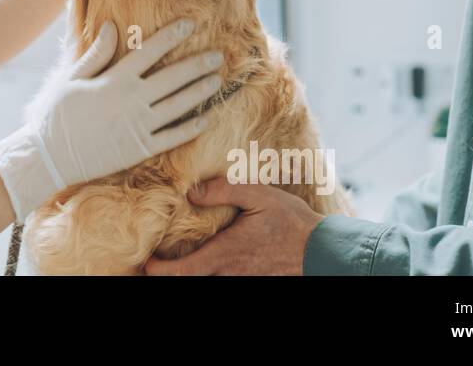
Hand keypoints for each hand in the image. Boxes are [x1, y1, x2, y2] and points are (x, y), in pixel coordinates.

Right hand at [0, 18, 224, 222]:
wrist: (50, 157)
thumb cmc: (56, 114)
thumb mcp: (71, 79)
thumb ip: (96, 54)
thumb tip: (112, 26)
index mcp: (115, 80)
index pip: (150, 51)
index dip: (172, 35)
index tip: (192, 23)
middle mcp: (132, 101)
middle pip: (173, 78)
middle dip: (198, 65)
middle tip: (220, 56)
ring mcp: (138, 126)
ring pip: (178, 106)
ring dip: (200, 92)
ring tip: (217, 80)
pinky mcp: (140, 149)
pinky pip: (172, 137)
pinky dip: (190, 129)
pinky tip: (206, 120)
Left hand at [143, 176, 324, 274]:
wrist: (325, 253)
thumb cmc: (292, 222)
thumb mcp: (258, 194)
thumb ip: (223, 190)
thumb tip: (191, 192)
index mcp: (223, 254)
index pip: (180, 272)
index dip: (158, 269)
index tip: (147, 261)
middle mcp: (228, 274)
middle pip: (189, 281)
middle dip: (170, 273)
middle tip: (156, 260)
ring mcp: (241, 281)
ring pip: (207, 281)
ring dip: (191, 272)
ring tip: (179, 257)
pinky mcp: (252, 282)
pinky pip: (223, 279)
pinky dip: (210, 272)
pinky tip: (211, 257)